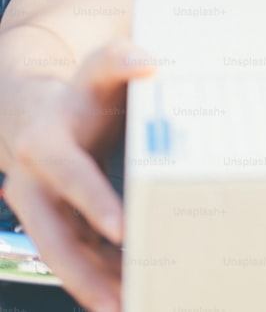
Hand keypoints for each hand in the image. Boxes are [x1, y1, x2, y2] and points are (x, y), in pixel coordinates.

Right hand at [2, 40, 153, 311]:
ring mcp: (42, 211)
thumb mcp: (99, 72)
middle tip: (121, 297)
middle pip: (57, 236)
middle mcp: (34, 184)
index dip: (93, 201)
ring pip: (64, 257)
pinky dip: (101, 279)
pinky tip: (130, 294)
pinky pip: (76, 258)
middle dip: (86, 272)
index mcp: (45, 144)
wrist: (49, 114)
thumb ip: (120, 61)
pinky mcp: (57, 227)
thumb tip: (151, 59)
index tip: (123, 228)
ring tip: (133, 305)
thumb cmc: (84, 94)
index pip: (70, 175)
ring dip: (95, 286)